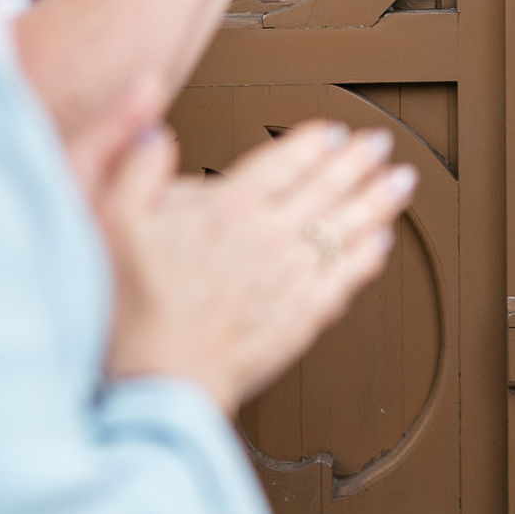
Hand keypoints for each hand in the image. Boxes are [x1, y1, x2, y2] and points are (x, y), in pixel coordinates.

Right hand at [99, 118, 418, 416]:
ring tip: (402, 182)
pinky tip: (381, 245)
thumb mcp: (112, 222)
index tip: (332, 131)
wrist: (160, 382)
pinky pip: (345, 279)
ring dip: (378, 201)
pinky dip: (367, 258)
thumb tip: (154, 135)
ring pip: (347, 227)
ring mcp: (291, 278)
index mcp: (229, 207)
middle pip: (326, 187)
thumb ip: (134, 169)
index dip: (312, 142)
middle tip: (380, 145)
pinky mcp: (301, 318)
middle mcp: (269, 236)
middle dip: (359, 162)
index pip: (283, 161)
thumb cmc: (133, 310)